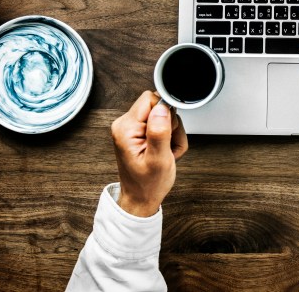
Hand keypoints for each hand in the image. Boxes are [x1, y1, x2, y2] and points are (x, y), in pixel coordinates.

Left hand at [110, 91, 188, 216]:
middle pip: (159, 107)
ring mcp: (132, 128)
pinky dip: (169, 138)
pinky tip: (165, 152)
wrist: (140, 199)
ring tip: (167, 152)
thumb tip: (162, 108)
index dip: (166, 112)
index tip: (169, 131)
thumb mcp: (158, 160)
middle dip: (171, 126)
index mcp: (126, 128)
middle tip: (168, 146)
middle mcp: (126, 125)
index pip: (150, 99)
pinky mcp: (139, 132)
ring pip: (164, 116)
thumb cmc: (147, 185)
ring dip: (173, 134)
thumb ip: (159, 131)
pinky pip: (162, 125)